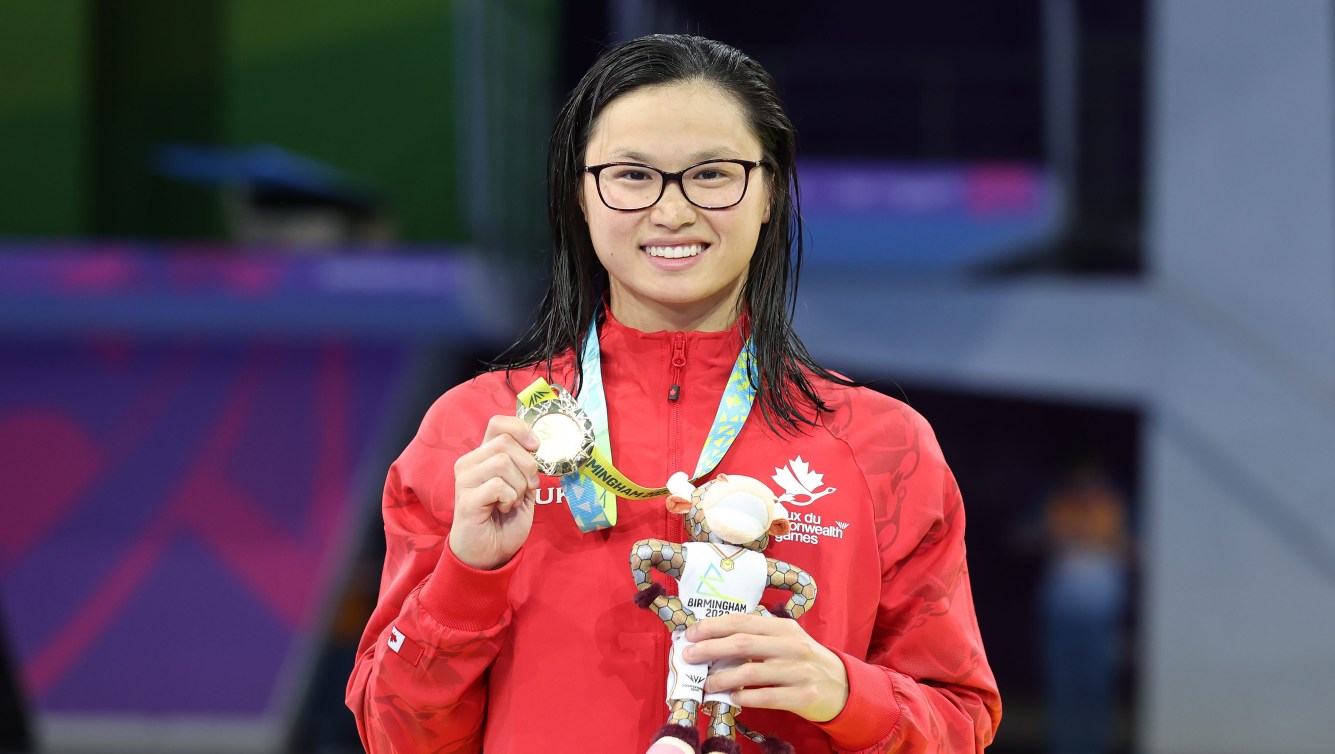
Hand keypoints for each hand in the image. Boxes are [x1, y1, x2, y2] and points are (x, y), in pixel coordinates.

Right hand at [449, 415, 540, 569]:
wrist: (490, 553)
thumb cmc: (505, 519)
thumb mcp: (522, 486)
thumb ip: (525, 465)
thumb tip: (537, 445)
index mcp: (483, 455)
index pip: (498, 423)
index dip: (521, 428)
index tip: (536, 446)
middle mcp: (469, 463)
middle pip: (505, 442)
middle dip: (527, 465)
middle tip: (528, 487)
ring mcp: (464, 480)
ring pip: (502, 462)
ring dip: (519, 485)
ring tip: (512, 501)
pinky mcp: (466, 499)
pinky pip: (498, 485)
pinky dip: (510, 498)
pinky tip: (503, 508)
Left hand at [683, 613, 848, 722]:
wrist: (843, 686)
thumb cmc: (805, 661)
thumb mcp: (787, 641)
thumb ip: (758, 637)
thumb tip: (714, 640)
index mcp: (784, 627)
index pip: (742, 622)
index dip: (713, 626)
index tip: (691, 634)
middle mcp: (791, 645)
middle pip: (742, 643)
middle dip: (710, 649)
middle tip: (689, 656)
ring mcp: (799, 671)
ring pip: (751, 672)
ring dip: (722, 678)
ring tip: (707, 684)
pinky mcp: (803, 695)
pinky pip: (767, 697)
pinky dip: (745, 697)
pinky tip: (733, 698)